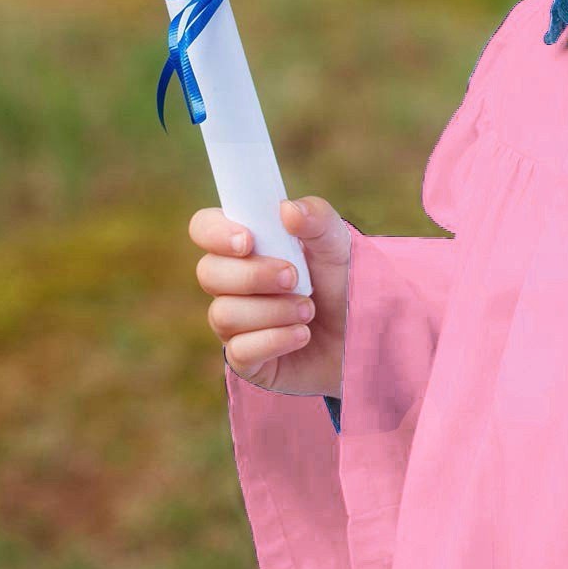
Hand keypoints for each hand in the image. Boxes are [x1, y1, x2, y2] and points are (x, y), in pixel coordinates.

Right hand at [190, 196, 350, 397]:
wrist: (363, 332)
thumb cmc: (342, 280)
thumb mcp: (337, 243)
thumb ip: (316, 218)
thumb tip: (286, 209)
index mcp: (246, 244)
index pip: (204, 227)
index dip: (216, 233)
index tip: (247, 241)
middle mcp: (232, 281)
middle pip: (208, 272)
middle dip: (254, 276)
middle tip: (294, 278)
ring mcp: (235, 322)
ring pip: (224, 314)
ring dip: (273, 311)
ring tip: (308, 310)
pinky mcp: (246, 359)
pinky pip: (239, 352)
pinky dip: (275, 340)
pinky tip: (302, 335)